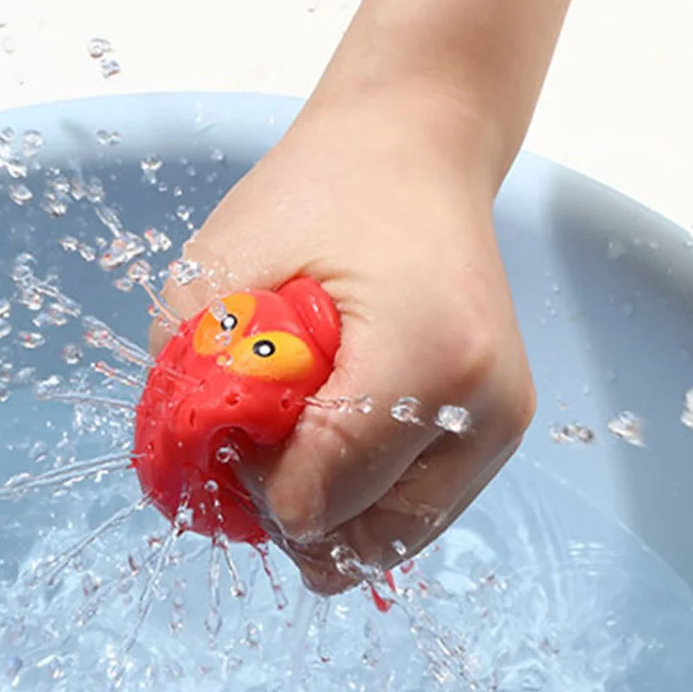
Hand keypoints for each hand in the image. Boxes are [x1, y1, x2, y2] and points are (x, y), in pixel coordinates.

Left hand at [153, 82, 535, 594]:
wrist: (416, 149)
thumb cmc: (321, 194)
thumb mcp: (222, 268)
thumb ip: (193, 378)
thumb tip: (195, 479)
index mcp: (426, 358)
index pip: (316, 497)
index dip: (253, 478)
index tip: (238, 416)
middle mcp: (482, 409)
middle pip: (358, 541)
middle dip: (288, 508)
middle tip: (260, 436)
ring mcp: (499, 429)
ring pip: (385, 542)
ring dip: (324, 510)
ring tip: (299, 432)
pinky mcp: (496, 436)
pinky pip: (410, 515)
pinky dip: (358, 498)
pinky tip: (334, 437)